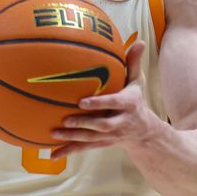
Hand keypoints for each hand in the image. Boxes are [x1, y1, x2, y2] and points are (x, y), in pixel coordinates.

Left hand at [49, 40, 157, 158]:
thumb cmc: (135, 100)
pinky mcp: (102, 143)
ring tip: (54, 133)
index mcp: (128, 104)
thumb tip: (139, 41)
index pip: (114, 104)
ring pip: (91, 138)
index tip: (83, 101)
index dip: (99, 103)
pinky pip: (84, 148)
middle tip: (66, 119)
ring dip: (73, 137)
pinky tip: (53, 154)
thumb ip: (133, 62)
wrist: (144, 132)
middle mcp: (120, 122)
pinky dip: (68, 151)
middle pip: (102, 125)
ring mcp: (110, 136)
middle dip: (84, 124)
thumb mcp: (137, 82)